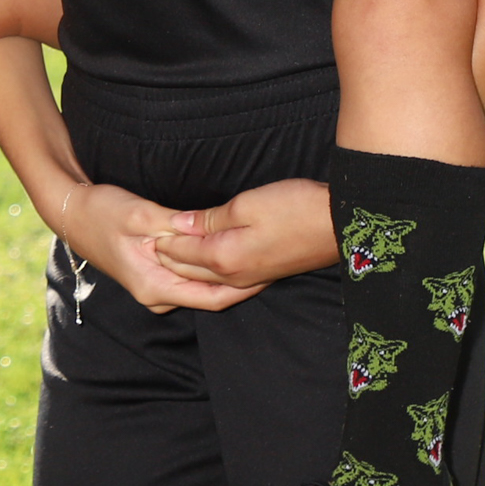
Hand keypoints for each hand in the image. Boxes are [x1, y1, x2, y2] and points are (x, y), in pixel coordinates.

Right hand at [51, 180, 262, 314]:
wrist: (70, 212)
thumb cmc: (101, 211)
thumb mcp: (141, 214)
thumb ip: (177, 227)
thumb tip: (209, 232)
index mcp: (154, 286)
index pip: (212, 298)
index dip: (245, 286)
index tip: (272, 269)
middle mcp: (156, 295)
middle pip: (210, 296)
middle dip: (242, 281)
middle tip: (274, 262)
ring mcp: (155, 288)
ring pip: (201, 289)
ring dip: (227, 274)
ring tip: (257, 255)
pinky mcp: (155, 277)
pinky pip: (191, 280)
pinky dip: (210, 269)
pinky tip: (228, 252)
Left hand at [154, 178, 334, 289]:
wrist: (341, 223)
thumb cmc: (295, 208)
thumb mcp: (246, 205)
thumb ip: (209, 218)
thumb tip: (179, 224)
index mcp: (225, 258)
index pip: (180, 253)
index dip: (161, 241)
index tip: (143, 231)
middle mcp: (235, 276)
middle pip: (189, 271)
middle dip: (167, 259)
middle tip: (146, 245)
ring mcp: (252, 278)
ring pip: (207, 279)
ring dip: (186, 269)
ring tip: (169, 256)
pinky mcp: (266, 274)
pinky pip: (227, 281)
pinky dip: (208, 274)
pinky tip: (207, 268)